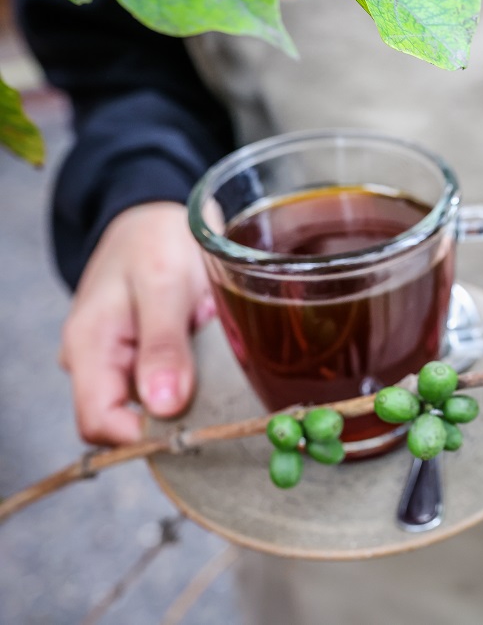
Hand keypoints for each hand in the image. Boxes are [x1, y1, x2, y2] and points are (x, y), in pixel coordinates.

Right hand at [60, 202, 215, 444]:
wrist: (160, 215)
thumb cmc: (159, 238)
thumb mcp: (165, 282)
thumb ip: (163, 343)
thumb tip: (164, 406)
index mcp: (90, 345)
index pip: (100, 423)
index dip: (144, 437)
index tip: (198, 430)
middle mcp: (96, 361)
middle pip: (124, 423)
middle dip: (172, 423)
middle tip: (223, 401)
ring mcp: (118, 361)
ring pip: (148, 409)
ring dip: (186, 403)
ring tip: (220, 373)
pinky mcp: (141, 357)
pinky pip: (163, 389)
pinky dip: (191, 386)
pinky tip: (213, 367)